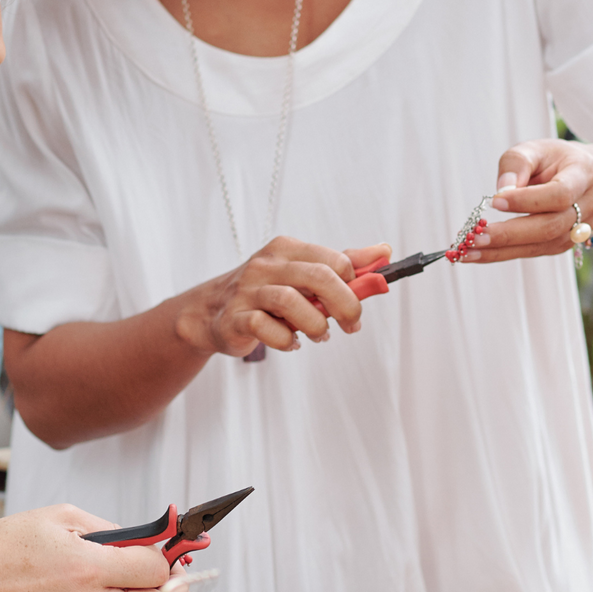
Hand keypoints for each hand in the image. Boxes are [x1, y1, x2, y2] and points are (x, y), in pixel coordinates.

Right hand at [175, 237, 391, 356]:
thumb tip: (382, 252)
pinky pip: (265, 327)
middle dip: (345, 305)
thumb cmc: (263, 292)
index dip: (354, 284)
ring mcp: (247, 291)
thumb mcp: (301, 272)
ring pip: (290, 301)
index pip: (333, 260)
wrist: (210, 311)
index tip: (357, 301)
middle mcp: (265, 265)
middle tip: (351, 325)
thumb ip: (341, 264)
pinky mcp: (234, 317)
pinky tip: (290, 342)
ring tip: (318, 334)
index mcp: (285, 250)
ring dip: (315, 324)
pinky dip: (285, 339)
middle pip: (318, 277)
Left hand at [466, 139, 592, 262]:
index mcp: (584, 174)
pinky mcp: (564, 242)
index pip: (560, 193)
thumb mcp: (533, 149)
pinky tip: (477, 253)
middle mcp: (589, 204)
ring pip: (542, 244)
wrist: (581, 174)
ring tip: (467, 251)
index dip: (527, 200)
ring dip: (501, 250)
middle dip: (509, 234)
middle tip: (473, 237)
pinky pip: (535, 251)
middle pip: (551, 226)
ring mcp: (580, 228)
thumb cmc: (552, 159)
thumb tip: (501, 191)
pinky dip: (503, 254)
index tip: (494, 201)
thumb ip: (516, 164)